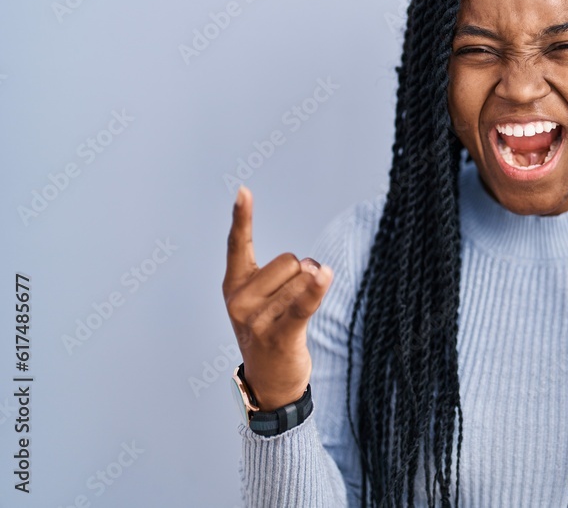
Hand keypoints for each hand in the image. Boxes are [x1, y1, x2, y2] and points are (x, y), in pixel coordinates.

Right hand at [223, 186, 333, 410]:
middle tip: (291, 303)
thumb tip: (314, 267)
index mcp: (234, 285)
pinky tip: (325, 275)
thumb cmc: (271, 332)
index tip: (243, 191)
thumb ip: (280, 275)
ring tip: (296, 318)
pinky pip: (304, 304)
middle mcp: (240, 300)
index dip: (243, 217)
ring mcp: (256, 320)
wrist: (270, 383)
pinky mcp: (279, 336)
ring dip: (311, 292)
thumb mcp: (263, 300)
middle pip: (290, 261)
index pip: (239, 244)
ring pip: (303, 279)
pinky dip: (316, 290)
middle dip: (301, 275)